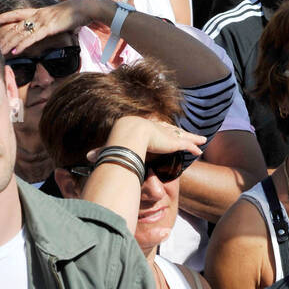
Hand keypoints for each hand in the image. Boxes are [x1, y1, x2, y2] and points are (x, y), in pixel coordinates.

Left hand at [0, 0, 106, 54]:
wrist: (85, 7)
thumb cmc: (73, 13)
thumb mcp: (57, 18)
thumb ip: (50, 23)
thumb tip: (48, 28)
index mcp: (38, 12)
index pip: (16, 13)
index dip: (3, 17)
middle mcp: (37, 15)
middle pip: (15, 26)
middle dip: (2, 36)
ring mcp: (42, 21)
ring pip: (21, 33)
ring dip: (9, 43)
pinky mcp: (48, 28)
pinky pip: (32, 38)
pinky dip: (22, 45)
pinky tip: (15, 52)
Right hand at [86, 115, 204, 165]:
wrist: (128, 134)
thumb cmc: (117, 141)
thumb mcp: (111, 148)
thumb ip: (102, 153)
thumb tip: (86, 158)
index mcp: (144, 129)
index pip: (156, 131)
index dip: (162, 133)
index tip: (164, 136)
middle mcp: (157, 130)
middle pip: (172, 131)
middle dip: (182, 134)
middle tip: (190, 137)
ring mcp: (165, 135)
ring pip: (183, 137)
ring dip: (192, 139)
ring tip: (202, 141)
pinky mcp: (172, 142)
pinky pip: (186, 144)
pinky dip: (193, 146)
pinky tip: (199, 150)